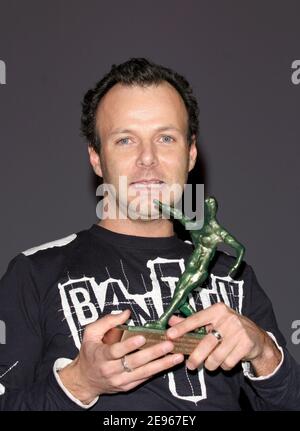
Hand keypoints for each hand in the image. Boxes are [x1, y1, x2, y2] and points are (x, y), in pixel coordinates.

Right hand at [59, 310, 183, 403]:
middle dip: (153, 353)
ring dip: (162, 364)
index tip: (142, 338)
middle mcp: (111, 370)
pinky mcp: (127, 386)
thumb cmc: (89, 352)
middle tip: (168, 344)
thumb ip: (107, 321)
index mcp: (101, 355)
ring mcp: (120, 380)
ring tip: (177, 356)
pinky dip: (157, 371)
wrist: (84, 380)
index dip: (129, 345)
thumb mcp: (91, 333)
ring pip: (143, 372)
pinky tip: (169, 364)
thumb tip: (126, 313)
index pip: (115, 351)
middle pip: (134, 362)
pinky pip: (144, 378)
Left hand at [166, 303, 281, 375]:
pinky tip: (226, 360)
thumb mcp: (212, 321)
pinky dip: (224, 366)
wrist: (256, 337)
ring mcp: (239, 331)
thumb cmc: (228, 328)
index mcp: (217, 310)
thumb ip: (192, 322)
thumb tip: (171, 321)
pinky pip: (228, 362)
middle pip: (206, 342)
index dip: (182, 327)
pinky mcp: (247, 344)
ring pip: (216, 356)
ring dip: (211, 364)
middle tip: (190, 365)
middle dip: (195, 357)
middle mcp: (228, 318)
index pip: (196, 319)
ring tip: (211, 363)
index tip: (170, 335)